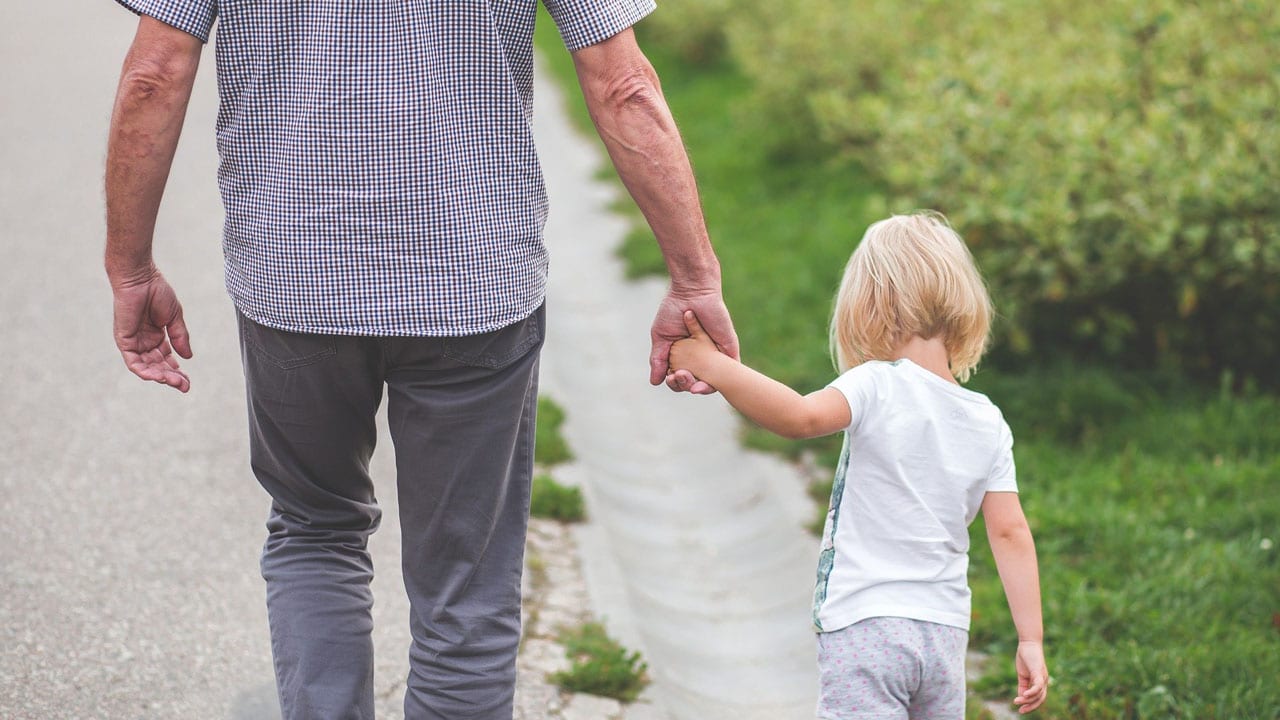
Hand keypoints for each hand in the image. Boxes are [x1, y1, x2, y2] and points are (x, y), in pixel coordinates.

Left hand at [110, 269, 192, 392]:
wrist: (140, 278)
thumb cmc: (156, 291)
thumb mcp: (175, 317)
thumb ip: (180, 337)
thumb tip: (189, 357)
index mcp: (156, 336)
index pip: (167, 359)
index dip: (177, 371)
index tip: (188, 381)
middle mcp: (144, 342)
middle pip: (158, 366)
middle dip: (171, 377)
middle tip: (184, 385)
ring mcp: (133, 342)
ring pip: (146, 367)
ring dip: (160, 376)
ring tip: (174, 382)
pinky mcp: (124, 340)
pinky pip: (133, 362)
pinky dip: (144, 371)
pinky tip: (157, 376)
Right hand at [650, 288, 737, 393]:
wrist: (691, 292)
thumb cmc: (674, 310)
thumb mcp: (661, 337)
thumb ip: (658, 359)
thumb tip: (655, 382)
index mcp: (685, 356)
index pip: (680, 379)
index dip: (674, 383)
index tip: (670, 377)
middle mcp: (701, 358)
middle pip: (695, 383)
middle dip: (685, 386)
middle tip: (679, 376)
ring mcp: (715, 355)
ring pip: (712, 383)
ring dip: (699, 388)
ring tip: (688, 380)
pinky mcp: (728, 350)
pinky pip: (728, 374)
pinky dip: (718, 382)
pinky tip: (704, 384)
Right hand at [1013, 641, 1047, 712]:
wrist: (1028, 643)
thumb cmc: (1025, 657)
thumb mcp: (1022, 674)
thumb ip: (1023, 685)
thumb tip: (1021, 697)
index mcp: (1039, 682)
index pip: (1038, 698)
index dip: (1030, 705)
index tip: (1020, 709)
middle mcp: (1044, 681)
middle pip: (1040, 699)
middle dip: (1031, 706)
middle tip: (1020, 711)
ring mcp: (1042, 677)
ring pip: (1039, 694)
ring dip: (1028, 700)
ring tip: (1017, 701)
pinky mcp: (1039, 672)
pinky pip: (1038, 685)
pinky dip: (1032, 692)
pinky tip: (1024, 695)